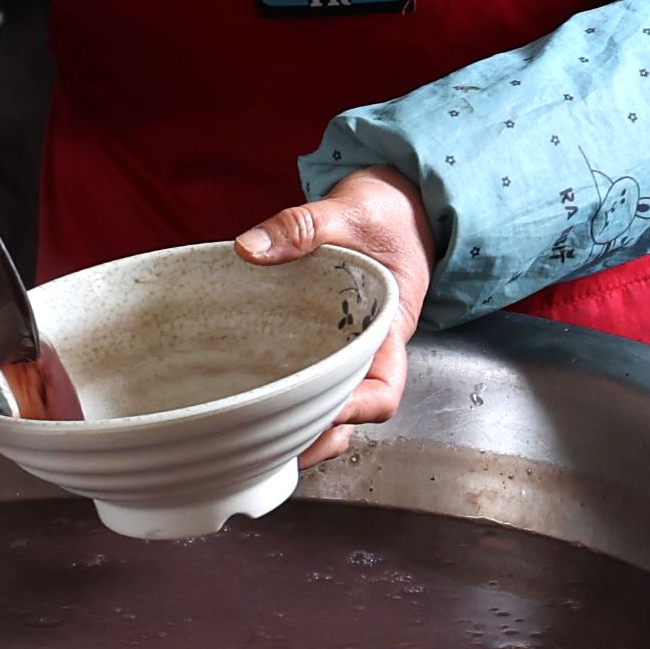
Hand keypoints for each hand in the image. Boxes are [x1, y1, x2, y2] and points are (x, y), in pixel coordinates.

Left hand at [237, 166, 431, 451]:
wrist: (398, 205)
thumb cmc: (385, 213)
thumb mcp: (348, 210)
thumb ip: (302, 226)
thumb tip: (251, 249)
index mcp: (388, 328)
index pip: (384, 390)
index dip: (356, 410)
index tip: (322, 413)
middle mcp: (370, 350)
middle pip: (352, 413)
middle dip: (317, 436)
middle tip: (270, 444)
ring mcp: (346, 349)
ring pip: (330, 404)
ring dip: (300, 427)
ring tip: (254, 441)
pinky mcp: (322, 342)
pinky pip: (310, 379)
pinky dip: (287, 399)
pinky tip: (251, 406)